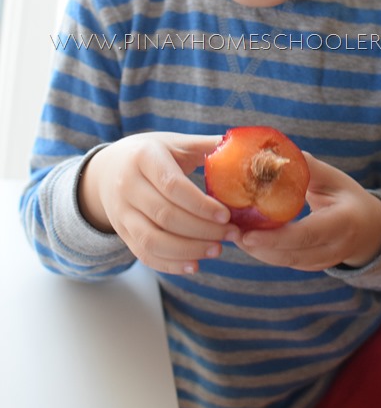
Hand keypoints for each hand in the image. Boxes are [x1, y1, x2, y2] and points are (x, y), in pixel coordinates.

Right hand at [77, 132, 240, 274]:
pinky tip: (194, 264)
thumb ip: (207, 145)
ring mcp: (121, 212)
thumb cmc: (151, 153)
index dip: (200, 204)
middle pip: (165, 215)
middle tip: (230, 234)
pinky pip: (144, 254)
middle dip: (201, 229)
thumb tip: (245, 145)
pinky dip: (170, 264)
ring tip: (217, 249)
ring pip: (153, 240)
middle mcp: (127, 185)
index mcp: (143, 157)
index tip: (226, 215)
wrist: (108, 168)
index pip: (172, 186)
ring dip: (188, 250)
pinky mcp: (121, 233)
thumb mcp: (175, 142)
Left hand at [237, 153, 380, 271]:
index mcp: (342, 222)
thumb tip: (274, 154)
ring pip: (285, 262)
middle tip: (230, 230)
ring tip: (232, 232)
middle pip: (291, 255)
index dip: (275, 238)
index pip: (306, 235)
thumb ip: (307, 168)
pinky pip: (286, 262)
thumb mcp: (334, 178)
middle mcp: (335, 248)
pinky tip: (246, 238)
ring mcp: (324, 261)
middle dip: (257, 246)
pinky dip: (265, 251)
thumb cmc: (347, 196)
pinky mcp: (313, 266)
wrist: (371, 228)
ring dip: (256, 250)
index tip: (247, 234)